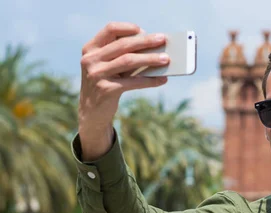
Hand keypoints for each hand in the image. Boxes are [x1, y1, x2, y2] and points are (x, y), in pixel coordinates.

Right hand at [78, 22, 169, 159]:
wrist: (92, 112)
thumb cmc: (107, 84)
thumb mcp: (111, 67)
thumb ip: (125, 56)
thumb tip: (155, 49)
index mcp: (90, 48)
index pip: (109, 29)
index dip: (128, 28)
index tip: (144, 30)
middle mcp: (90, 59)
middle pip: (123, 45)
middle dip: (145, 41)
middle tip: (163, 39)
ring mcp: (96, 74)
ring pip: (128, 61)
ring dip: (150, 59)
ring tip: (166, 59)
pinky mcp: (106, 90)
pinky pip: (133, 82)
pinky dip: (150, 80)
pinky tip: (162, 80)